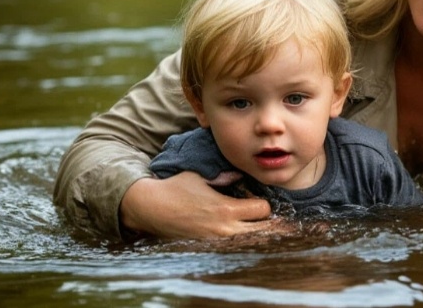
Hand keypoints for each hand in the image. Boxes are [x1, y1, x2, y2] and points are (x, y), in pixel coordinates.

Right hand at [120, 171, 272, 239]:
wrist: (151, 208)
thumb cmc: (176, 188)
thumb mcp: (201, 175)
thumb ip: (225, 176)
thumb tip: (240, 174)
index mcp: (226, 209)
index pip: (263, 210)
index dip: (265, 204)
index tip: (259, 200)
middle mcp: (224, 229)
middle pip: (263, 232)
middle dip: (270, 224)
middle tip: (271, 218)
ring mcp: (217, 242)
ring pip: (250, 243)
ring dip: (257, 234)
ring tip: (259, 226)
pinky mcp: (208, 248)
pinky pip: (234, 247)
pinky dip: (242, 241)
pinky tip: (242, 234)